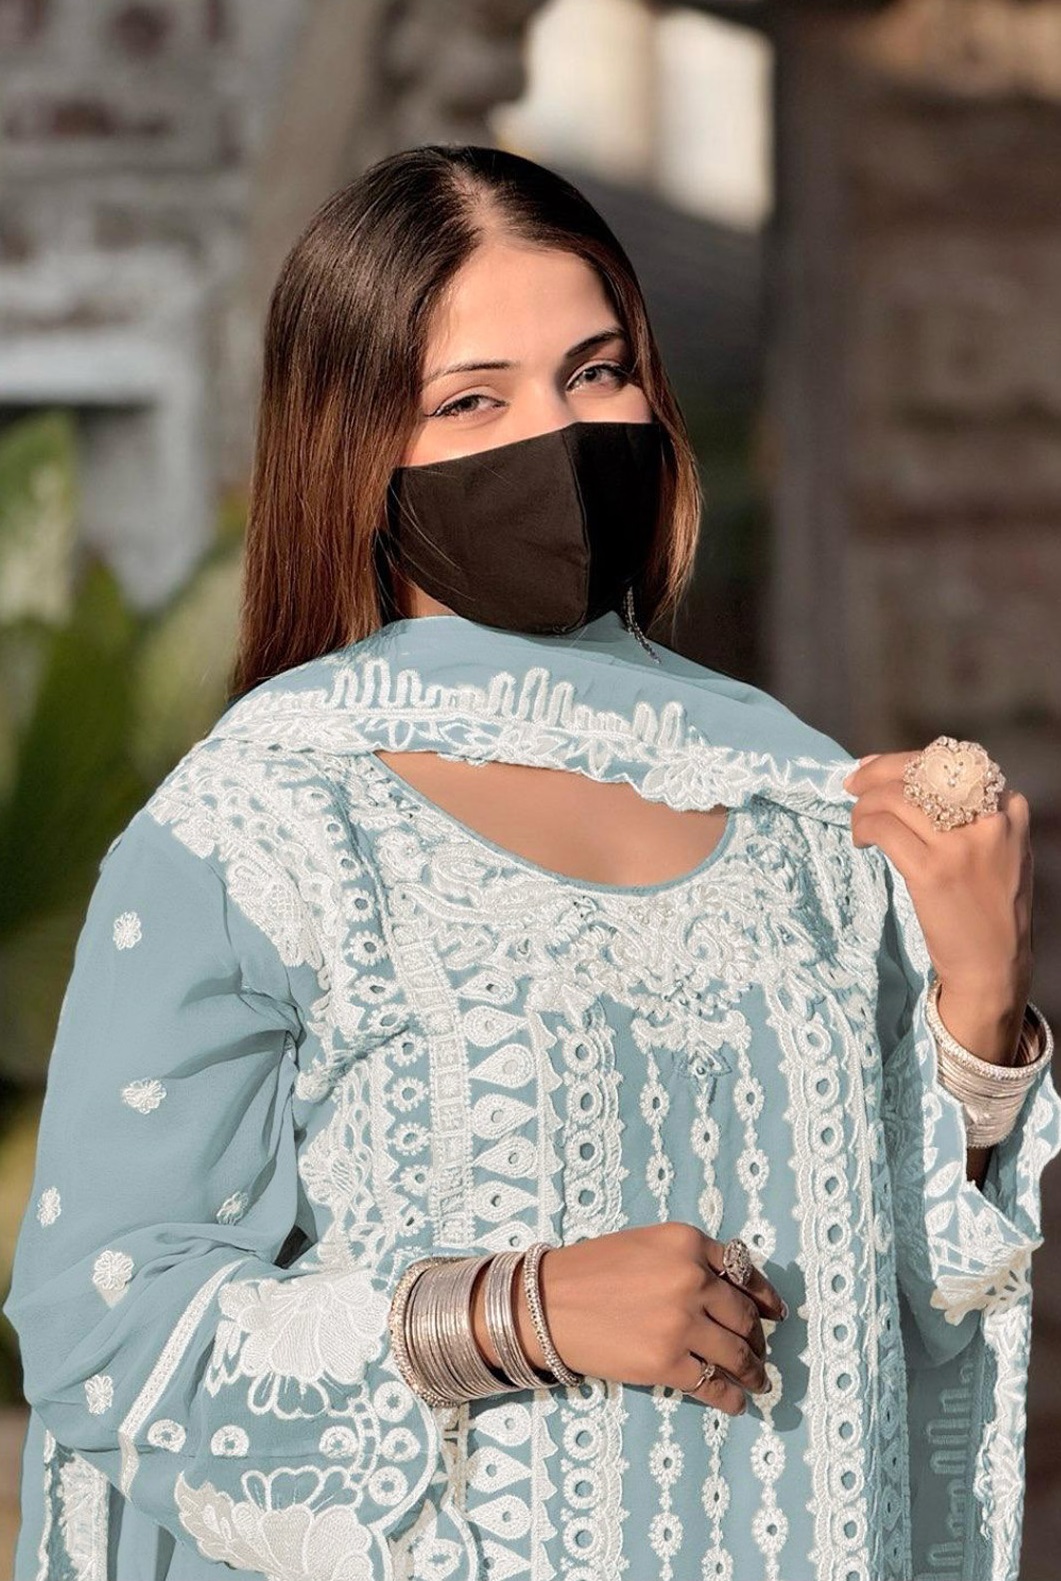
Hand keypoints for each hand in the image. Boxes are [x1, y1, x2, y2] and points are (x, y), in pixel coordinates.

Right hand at [475, 1222, 787, 1415]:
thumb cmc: (592, 1271)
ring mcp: (682, 1323)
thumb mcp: (647, 1244)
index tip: (774, 1314)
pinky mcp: (667, 1363)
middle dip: (757, 1340)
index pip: (743, 1271)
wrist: (547, 1304)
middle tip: (761, 1354)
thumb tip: (733, 1292)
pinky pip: (715, 1386)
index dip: (764, 1297)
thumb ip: (689, 1260)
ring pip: (737, 1354)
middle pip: (744, 1317)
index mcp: (686, 1241)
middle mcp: (691, 1278)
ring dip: (754, 1372)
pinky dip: (732, 1398)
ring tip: (758, 1383)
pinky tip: (737, 1403)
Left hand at [842, 750, 1032, 1039]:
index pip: (948, 763)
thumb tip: (903, 780)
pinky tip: (861, 842)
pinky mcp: (933, 871)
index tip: (874, 768)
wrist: (993, 965)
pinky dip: (864, 827)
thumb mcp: (1000, 849)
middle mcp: (991, 819)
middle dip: (877, 773)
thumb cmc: (988, 906)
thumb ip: (969, 814)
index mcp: (1008, 808)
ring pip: (896, 797)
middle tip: (852, 785)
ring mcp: (961, 845)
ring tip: (858, 823)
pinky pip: (884, 828)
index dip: (903, 761)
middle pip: (920, 772)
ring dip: (865, 804)